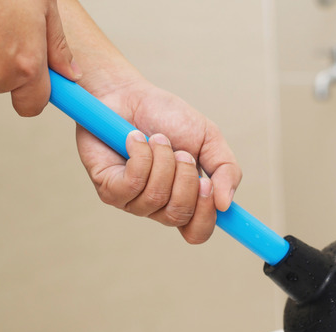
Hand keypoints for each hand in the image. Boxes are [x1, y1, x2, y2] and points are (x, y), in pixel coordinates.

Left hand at [76, 80, 241, 243]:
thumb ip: (226, 170)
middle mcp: (158, 206)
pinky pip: (132, 184)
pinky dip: (141, 155)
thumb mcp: (209, 138)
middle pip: (179, 215)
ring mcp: (131, 201)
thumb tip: (225, 203)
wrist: (129, 94)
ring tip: (157, 139)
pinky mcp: (109, 189)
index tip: (208, 186)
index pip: (197, 232)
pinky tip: (135, 139)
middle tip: (181, 152)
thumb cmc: (167, 117)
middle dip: (185, 177)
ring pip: (156, 197)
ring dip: (162, 160)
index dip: (206, 217)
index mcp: (184, 199)